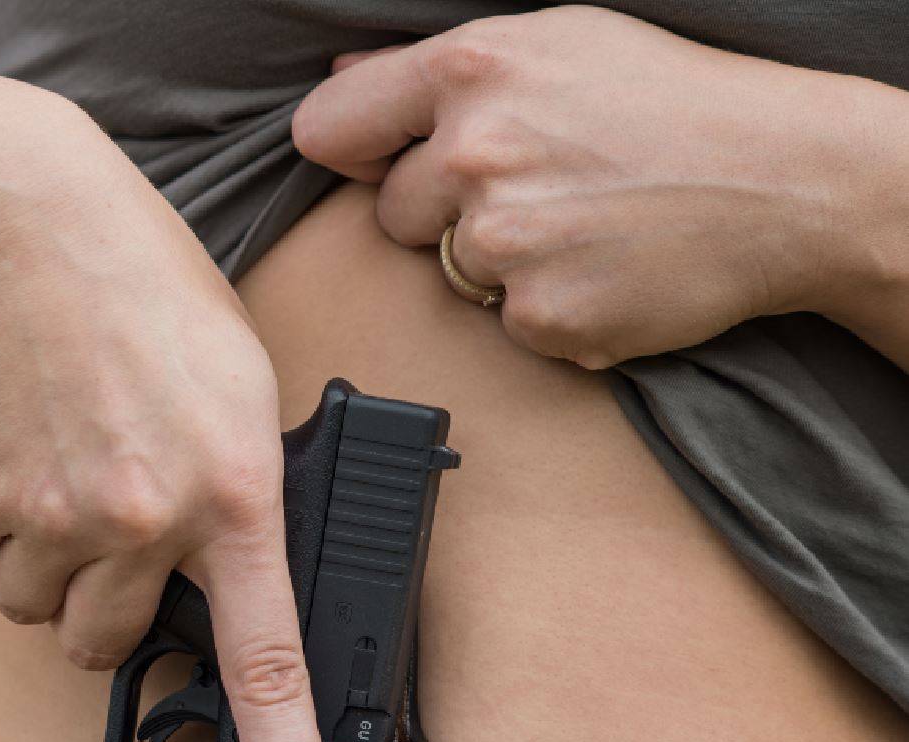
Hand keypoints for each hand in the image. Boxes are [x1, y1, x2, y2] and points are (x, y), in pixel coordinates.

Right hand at [0, 109, 333, 741]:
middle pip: (110, 643)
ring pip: (37, 609)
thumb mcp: (231, 379)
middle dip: (103, 597)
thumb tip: (207, 584)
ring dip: (41, 558)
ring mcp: (56, 516)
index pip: (266, 664)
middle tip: (105, 510)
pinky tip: (4, 440)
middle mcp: (147, 521)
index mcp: (235, 493)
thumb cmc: (139, 289)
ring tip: (54, 455)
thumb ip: (232, 491)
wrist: (16, 218)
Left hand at [292, 5, 877, 369]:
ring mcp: (505, 239)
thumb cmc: (668, 102)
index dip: (357, 152)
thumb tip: (339, 86)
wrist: (786, 181)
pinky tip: (605, 266)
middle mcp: (476, 151)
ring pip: (449, 270)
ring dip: (499, 261)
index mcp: (471, 69)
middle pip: (392, 215)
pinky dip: (548, 305)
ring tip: (583, 221)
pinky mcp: (539, 314)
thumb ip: (433, 71)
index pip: (328, 131)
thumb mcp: (558, 45)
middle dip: (447, 211)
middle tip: (544, 186)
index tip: (390, 160)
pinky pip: (505, 322)